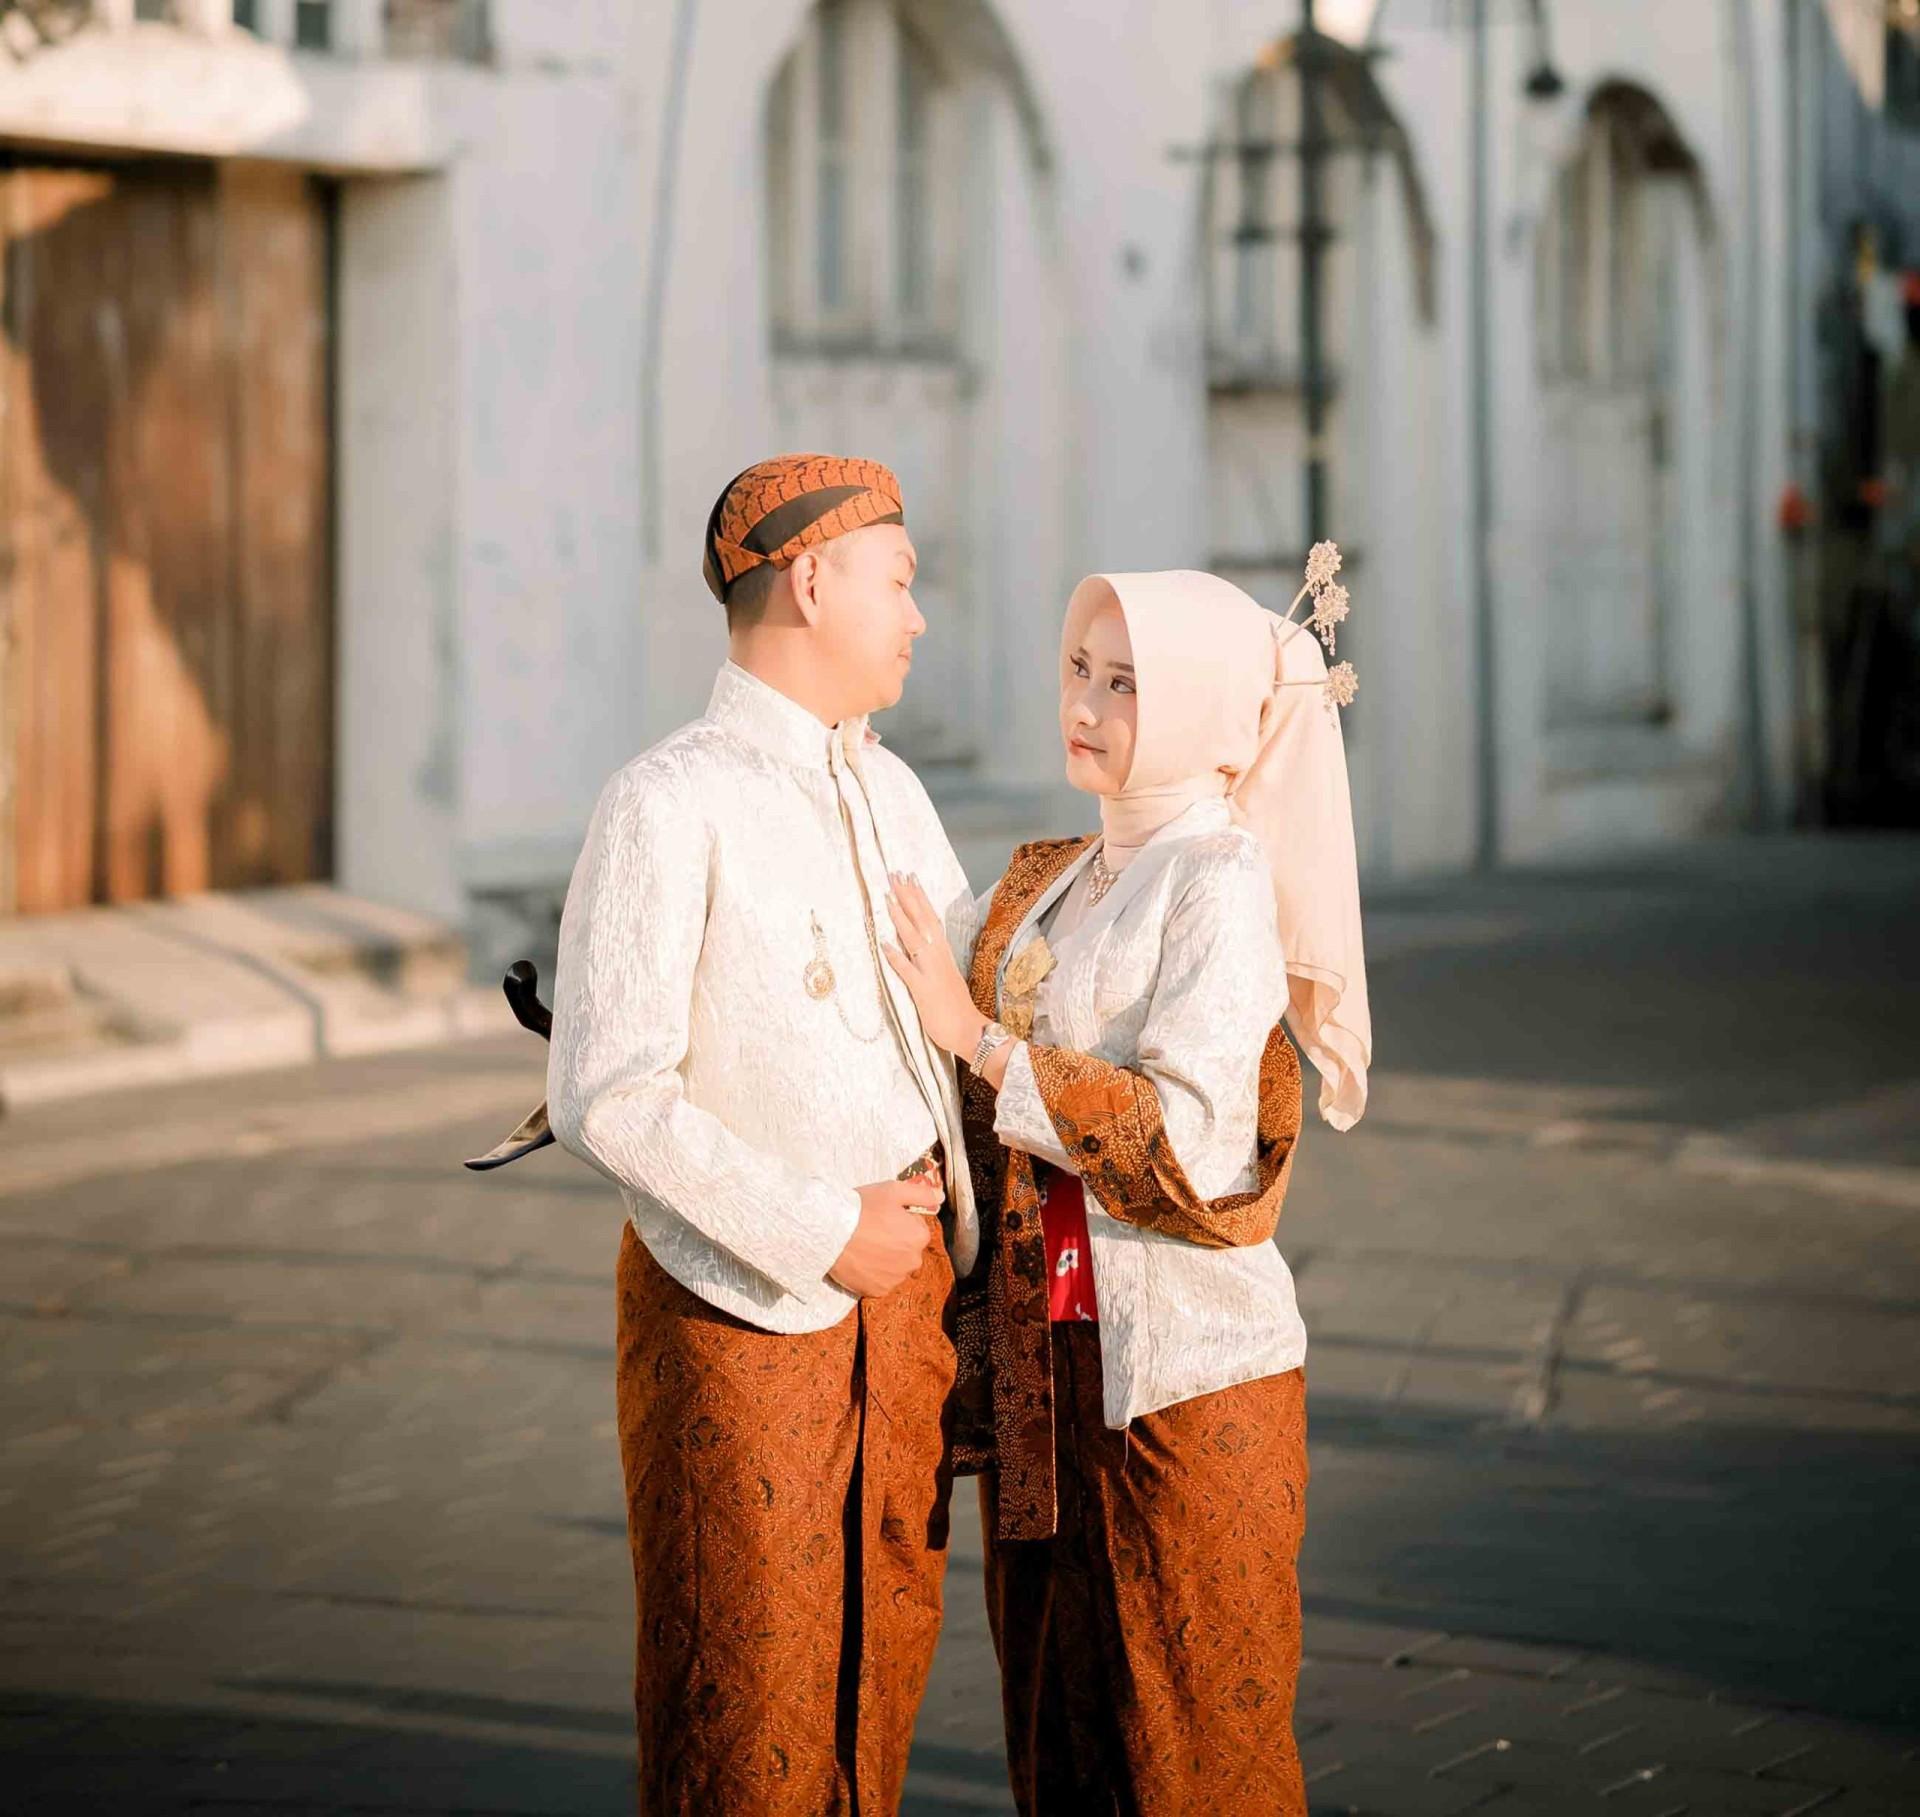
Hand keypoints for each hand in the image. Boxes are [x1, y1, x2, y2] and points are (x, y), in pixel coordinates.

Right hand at [829, 1176, 941, 1296]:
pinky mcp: (876, 1291)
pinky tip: (860, 1261)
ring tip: (864, 1246)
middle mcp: (913, 1262)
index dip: (899, 1221)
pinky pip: (880, 1282)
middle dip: (894, 1242)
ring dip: (884, 1259)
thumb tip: (940, 1197)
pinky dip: (873, 1274)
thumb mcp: (893, 1190)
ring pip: (894, 1267)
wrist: (829, 1233)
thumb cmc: (862, 1208)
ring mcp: (895, 1279)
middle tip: (871, 1231)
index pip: (916, 1228)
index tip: (882, 1217)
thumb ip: (921, 1193)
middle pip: (907, 1250)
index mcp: (920, 1237)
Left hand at [881, 873, 985, 1059]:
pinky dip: (896, 956)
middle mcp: (939, 958)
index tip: (910, 878)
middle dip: (908, 897)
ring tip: (888, 896)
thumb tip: (919, 950)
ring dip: (900, 917)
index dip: (919, 898)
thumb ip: (933, 963)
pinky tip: (883, 943)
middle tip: (895, 873)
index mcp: (944, 955)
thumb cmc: (957, 1010)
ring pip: (914, 939)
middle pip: (922, 921)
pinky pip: (907, 971)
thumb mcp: (946, 979)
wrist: (971, 1032)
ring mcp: (931, 973)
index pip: (931, 919)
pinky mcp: (923, 990)